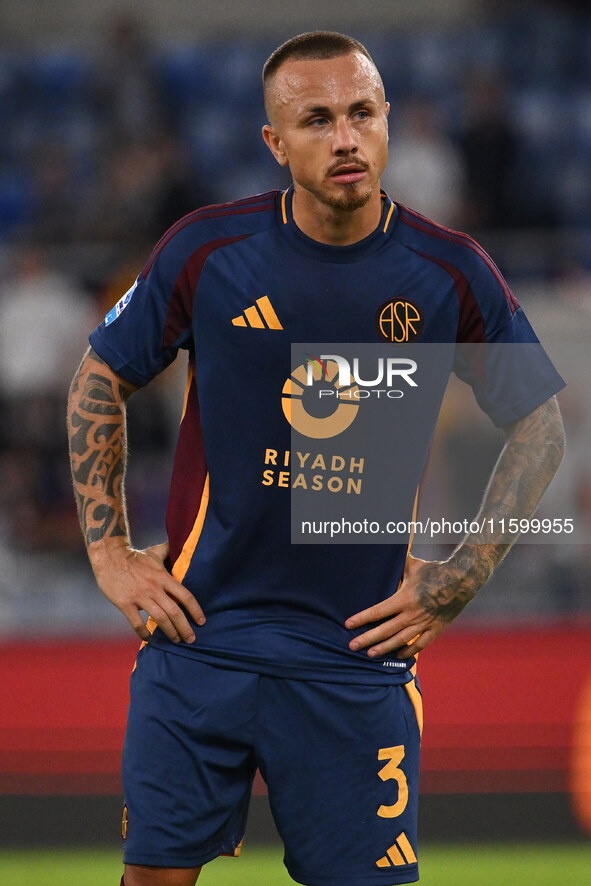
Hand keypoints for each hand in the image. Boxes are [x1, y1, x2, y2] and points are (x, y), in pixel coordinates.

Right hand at [89, 539, 204, 643]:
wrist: (109, 557)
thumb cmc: (135, 557)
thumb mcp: (155, 552)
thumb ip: (169, 551)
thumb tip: (180, 543)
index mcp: (163, 577)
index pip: (185, 596)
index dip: (195, 610)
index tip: (201, 621)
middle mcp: (154, 588)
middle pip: (174, 612)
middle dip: (185, 628)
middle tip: (191, 639)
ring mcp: (139, 596)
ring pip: (159, 619)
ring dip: (170, 632)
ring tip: (176, 640)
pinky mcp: (125, 604)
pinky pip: (137, 623)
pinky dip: (144, 633)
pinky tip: (150, 638)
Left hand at [345, 553, 476, 658]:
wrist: (463, 579)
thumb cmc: (435, 568)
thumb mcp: (412, 564)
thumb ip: (395, 566)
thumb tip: (381, 558)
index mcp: (405, 597)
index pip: (378, 611)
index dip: (362, 619)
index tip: (348, 624)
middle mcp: (413, 614)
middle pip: (385, 630)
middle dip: (367, 639)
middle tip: (352, 646)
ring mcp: (425, 623)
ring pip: (401, 641)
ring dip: (384, 648)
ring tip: (369, 654)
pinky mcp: (436, 629)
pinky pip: (420, 644)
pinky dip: (408, 651)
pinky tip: (397, 655)